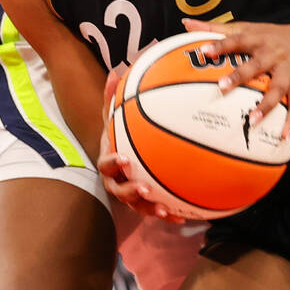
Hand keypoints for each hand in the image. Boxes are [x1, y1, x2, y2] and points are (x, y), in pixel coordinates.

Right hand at [97, 73, 185, 223]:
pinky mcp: (145, 202)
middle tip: (145, 189)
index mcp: (109, 160)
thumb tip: (116, 71)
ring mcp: (129, 194)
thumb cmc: (117, 133)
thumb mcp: (113, 115)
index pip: (106, 164)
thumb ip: (112, 97)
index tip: (126, 158)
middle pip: (119, 191)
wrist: (119, 155)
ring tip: (164, 209)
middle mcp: (117, 180)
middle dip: (131, 193)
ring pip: (137, 206)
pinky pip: (155, 210)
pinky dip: (168, 214)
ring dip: (150, 209)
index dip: (114, 162)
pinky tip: (183, 217)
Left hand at [182, 15, 289, 138]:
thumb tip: (186, 24)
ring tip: (252, 121)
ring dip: (266, 105)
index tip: (204, 51)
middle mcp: (273, 54)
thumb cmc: (271, 35)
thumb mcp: (247, 27)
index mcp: (258, 39)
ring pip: (278, 88)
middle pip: (257, 64)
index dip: (221, 45)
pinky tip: (283, 135)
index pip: (238, 40)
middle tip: (222, 88)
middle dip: (240, 76)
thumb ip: (216, 28)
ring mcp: (287, 71)